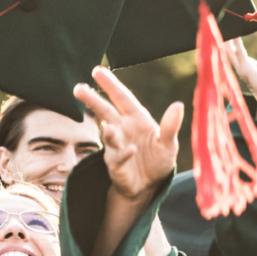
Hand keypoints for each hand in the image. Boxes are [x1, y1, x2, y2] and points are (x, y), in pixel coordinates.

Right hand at [74, 68, 183, 203]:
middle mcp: (123, 130)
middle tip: (78, 88)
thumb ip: (170, 125)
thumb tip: (178, 105)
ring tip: (110, 129)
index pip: (122, 98)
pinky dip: (124, 154)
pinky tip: (131, 150)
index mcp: (136, 119)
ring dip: (109, 133)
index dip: (111, 85)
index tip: (97, 70)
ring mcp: (117, 147)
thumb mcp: (168, 142)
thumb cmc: (158, 158)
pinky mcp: (116, 165)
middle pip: (105, 112)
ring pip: (109, 136)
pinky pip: (118, 158)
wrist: (149, 184)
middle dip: (93, 100)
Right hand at [224, 31, 256, 125]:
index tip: (231, 25)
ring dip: (226, 39)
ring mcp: (242, 68)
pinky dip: (235, 44)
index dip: (233, 39)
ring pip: (230, 51)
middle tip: (219, 22)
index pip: (236, 50)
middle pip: (229, 49)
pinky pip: (239, 54)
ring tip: (222, 26)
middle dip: (224, 37)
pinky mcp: (245, 70)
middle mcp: (242, 66)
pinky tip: (234, 35)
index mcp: (247, 65)